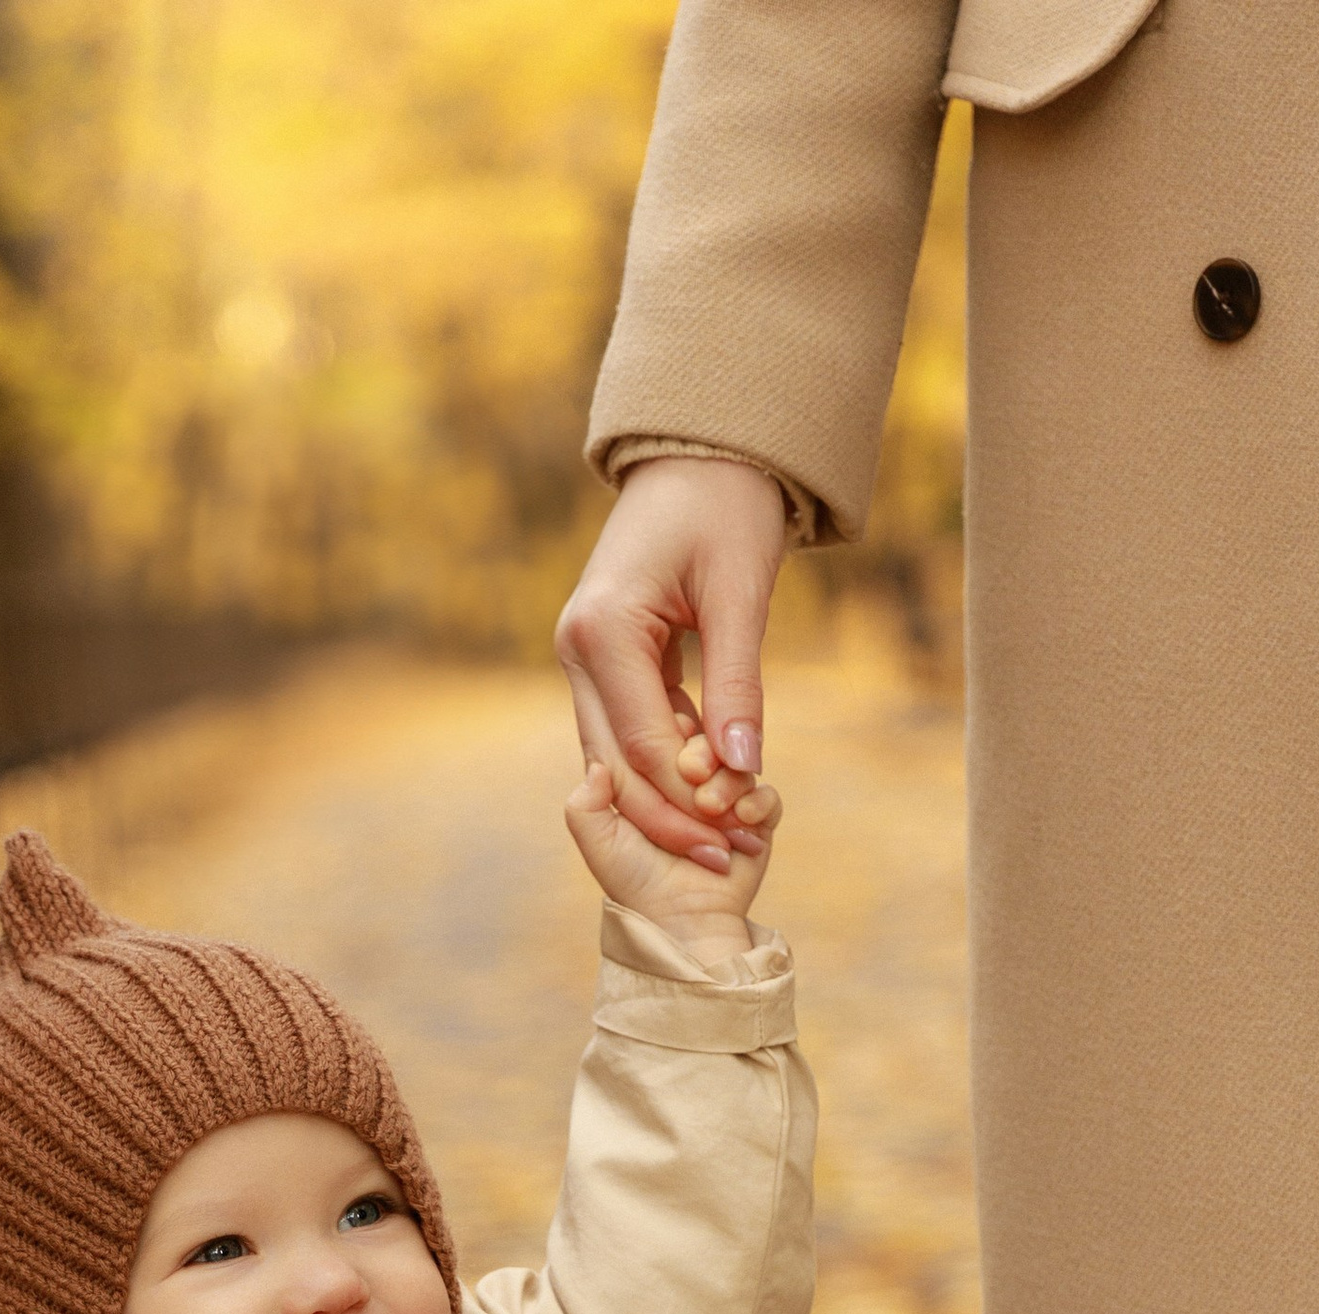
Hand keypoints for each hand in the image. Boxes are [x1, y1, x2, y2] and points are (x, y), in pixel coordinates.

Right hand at [555, 456, 786, 864]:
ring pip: (615, 757)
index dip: (693, 800)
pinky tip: (709, 784)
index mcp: (603, 631)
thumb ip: (738, 683)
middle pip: (618, 766)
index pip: (645, 747)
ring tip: (727, 830)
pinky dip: (663, 762)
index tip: (743, 835)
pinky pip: (624, 730)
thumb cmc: (725, 506)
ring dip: (667, 798)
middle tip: (733, 856)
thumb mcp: (740, 594)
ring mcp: (579, 656)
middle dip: (675, 816)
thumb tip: (743, 769)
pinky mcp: (598, 659)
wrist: (698, 453)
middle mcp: (575, 649)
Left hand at [565, 720, 778, 942]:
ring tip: (711, 807)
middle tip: (693, 772)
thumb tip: (596, 766)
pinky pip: (766, 795)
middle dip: (700, 751)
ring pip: (736, 762)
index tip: (664, 756)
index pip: (662, 731)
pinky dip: (758, 802)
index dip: (664, 732)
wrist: (684, 924)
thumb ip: (585, 805)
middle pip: (704, 738)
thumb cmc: (637, 884)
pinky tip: (743, 819)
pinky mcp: (755, 822)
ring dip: (727, 779)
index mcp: (652, 781)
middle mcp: (690, 784)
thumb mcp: (600, 845)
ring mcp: (725, 801)